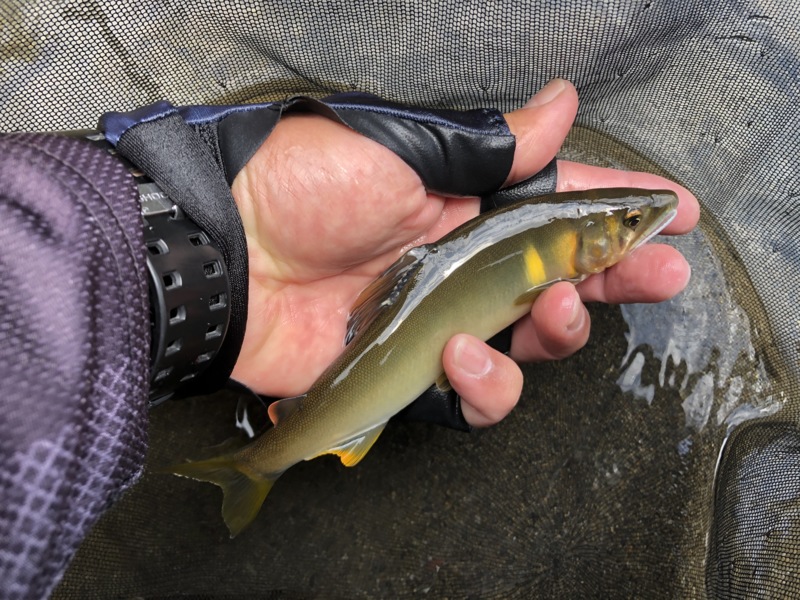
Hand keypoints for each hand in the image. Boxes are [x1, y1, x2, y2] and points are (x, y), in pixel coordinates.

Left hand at [229, 79, 699, 426]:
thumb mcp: (402, 152)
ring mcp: (440, 319)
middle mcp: (462, 263)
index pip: (559, 205)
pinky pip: (474, 392)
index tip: (674, 213)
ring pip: (530, 343)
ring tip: (551, 312)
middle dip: (618, 277)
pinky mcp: (412, 369)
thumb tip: (565, 106)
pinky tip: (465, 355)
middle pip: (561, 278)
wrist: (226, 254)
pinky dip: (486, 381)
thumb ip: (491, 147)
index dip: (618, 210)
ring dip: (558, 331)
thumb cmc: (304, 188)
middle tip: (659, 274)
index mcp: (467, 204)